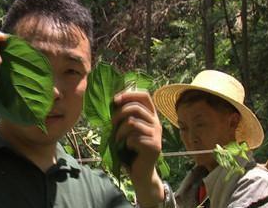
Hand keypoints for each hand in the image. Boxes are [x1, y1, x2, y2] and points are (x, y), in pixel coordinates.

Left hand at [112, 91, 163, 205]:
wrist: (141, 172)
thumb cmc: (131, 149)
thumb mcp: (128, 130)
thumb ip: (125, 116)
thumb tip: (112, 101)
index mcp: (151, 116)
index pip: (144, 96)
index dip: (129, 94)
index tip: (115, 100)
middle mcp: (156, 123)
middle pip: (135, 108)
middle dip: (118, 114)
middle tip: (111, 124)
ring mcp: (156, 135)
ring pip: (132, 123)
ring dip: (119, 131)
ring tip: (117, 139)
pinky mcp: (154, 146)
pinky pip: (133, 138)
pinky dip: (125, 143)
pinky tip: (127, 148)